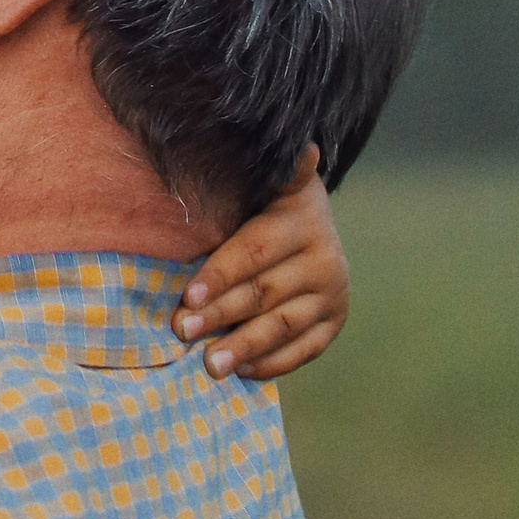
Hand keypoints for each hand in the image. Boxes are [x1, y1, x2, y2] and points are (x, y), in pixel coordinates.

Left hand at [174, 148, 348, 381]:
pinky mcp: (335, 320)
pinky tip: (242, 371)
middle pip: (266, 292)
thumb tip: (301, 147)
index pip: (256, 252)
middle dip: (221, 314)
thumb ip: (271, 170)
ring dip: (245, 346)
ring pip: (285, 325)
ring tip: (210, 364)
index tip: (187, 296)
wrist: (312, 224)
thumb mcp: (265, 181)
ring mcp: (334, 292)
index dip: (221, 275)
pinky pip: (305, 349)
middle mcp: (325, 258)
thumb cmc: (264, 202)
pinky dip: (274, 363)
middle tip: (183, 331)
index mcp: (301, 219)